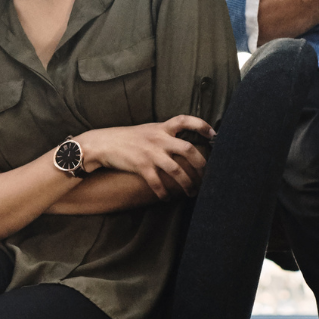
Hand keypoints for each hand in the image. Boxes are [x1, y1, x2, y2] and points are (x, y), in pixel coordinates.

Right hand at [79, 115, 215, 198]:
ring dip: (187, 183)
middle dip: (201, 163)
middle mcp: (159, 139)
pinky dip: (164, 192)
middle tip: (207, 174)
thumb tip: (184, 145)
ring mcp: (150, 153)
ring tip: (192, 191)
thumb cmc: (128, 138)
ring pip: (176, 170)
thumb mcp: (148, 130)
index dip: (201, 126)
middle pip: (188, 149)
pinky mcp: (141, 166)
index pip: (185, 120)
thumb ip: (165, 134)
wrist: (104, 143)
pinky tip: (166, 197)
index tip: (214, 135)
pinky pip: (157, 183)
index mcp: (161, 128)